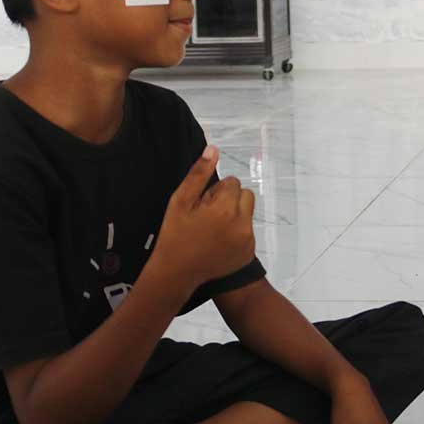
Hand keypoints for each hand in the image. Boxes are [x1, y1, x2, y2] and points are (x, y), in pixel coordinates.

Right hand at [152, 146, 255, 289]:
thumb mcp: (180, 202)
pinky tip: (218, 241)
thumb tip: (214, 150)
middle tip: (208, 215)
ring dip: (234, 214)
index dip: (215, 191)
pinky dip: (236, 231)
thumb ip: (198, 175)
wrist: (177, 273)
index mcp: (225, 209)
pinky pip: (248, 230)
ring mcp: (247, 240)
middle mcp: (242, 224)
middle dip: (229, 200)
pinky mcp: (248, 252)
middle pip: (245, 195)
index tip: (202, 205)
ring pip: (247, 212)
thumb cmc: (175, 235)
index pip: (232, 183)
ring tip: (213, 228)